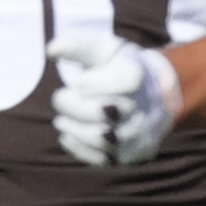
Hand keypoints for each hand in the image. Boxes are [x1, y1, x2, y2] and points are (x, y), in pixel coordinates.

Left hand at [48, 33, 182, 166]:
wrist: (154, 94)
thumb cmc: (119, 67)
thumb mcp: (103, 49)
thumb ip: (78, 45)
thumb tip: (51, 49)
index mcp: (139, 77)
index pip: (117, 82)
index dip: (91, 83)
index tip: (78, 82)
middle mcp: (145, 107)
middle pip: (102, 111)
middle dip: (72, 105)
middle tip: (59, 98)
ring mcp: (140, 134)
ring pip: (100, 138)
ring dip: (72, 129)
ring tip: (61, 120)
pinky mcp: (133, 156)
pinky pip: (102, 159)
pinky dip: (78, 148)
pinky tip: (68, 135)